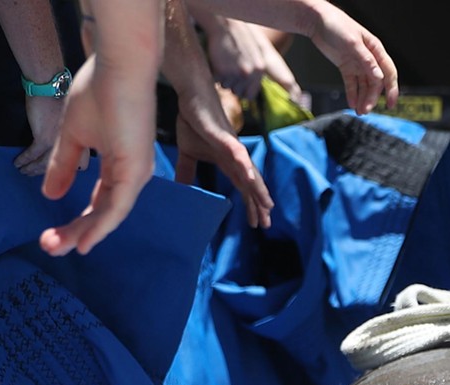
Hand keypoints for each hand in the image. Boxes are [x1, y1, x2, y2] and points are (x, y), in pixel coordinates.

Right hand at [16, 95, 80, 176]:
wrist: (50, 85)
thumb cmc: (60, 96)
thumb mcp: (73, 120)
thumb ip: (69, 134)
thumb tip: (58, 143)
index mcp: (84, 140)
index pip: (82, 165)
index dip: (71, 170)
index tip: (60, 175)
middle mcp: (74, 144)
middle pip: (61, 168)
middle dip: (47, 173)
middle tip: (34, 174)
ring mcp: (58, 142)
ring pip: (44, 163)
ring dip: (32, 169)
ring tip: (23, 172)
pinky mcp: (43, 138)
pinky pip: (32, 155)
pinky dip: (24, 160)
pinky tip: (18, 163)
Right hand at [40, 55, 157, 255]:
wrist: (119, 67)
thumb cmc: (100, 92)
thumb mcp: (74, 136)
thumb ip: (64, 165)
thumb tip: (50, 194)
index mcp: (118, 166)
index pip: (97, 201)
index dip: (77, 220)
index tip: (51, 235)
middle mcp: (131, 175)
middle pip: (102, 213)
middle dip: (75, 232)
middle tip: (49, 247)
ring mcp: (136, 174)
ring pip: (109, 214)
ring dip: (83, 233)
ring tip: (59, 248)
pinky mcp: (136, 170)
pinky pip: (118, 206)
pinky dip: (101, 226)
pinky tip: (84, 241)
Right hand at [174, 82, 273, 228]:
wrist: (192, 96)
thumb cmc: (193, 121)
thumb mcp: (188, 152)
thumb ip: (188, 170)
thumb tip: (181, 187)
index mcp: (227, 162)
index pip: (242, 187)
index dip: (250, 204)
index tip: (257, 223)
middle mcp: (235, 157)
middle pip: (251, 184)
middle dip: (259, 204)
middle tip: (267, 223)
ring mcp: (232, 147)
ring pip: (249, 172)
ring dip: (258, 189)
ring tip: (267, 206)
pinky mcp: (225, 137)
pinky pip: (238, 153)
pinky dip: (244, 166)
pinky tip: (251, 179)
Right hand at [205, 17, 301, 101]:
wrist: (225, 25)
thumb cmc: (239, 40)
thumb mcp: (255, 57)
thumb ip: (254, 75)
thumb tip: (248, 97)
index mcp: (260, 70)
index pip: (250, 95)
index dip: (242, 91)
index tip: (237, 84)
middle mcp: (249, 73)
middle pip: (237, 92)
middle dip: (232, 84)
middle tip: (229, 68)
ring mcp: (234, 72)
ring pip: (226, 87)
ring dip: (223, 79)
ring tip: (225, 62)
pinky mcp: (221, 70)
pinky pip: (216, 81)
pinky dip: (214, 74)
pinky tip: (218, 62)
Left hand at [309, 0, 397, 113]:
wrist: (317, 21)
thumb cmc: (337, 25)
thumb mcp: (353, 42)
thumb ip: (367, 61)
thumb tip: (379, 77)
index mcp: (376, 50)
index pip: (388, 73)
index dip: (391, 89)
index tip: (390, 104)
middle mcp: (369, 58)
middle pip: (375, 83)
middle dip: (371, 98)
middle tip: (365, 110)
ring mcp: (358, 64)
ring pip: (364, 86)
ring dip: (363, 99)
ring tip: (359, 111)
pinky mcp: (346, 67)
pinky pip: (352, 84)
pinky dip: (352, 94)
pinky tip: (352, 104)